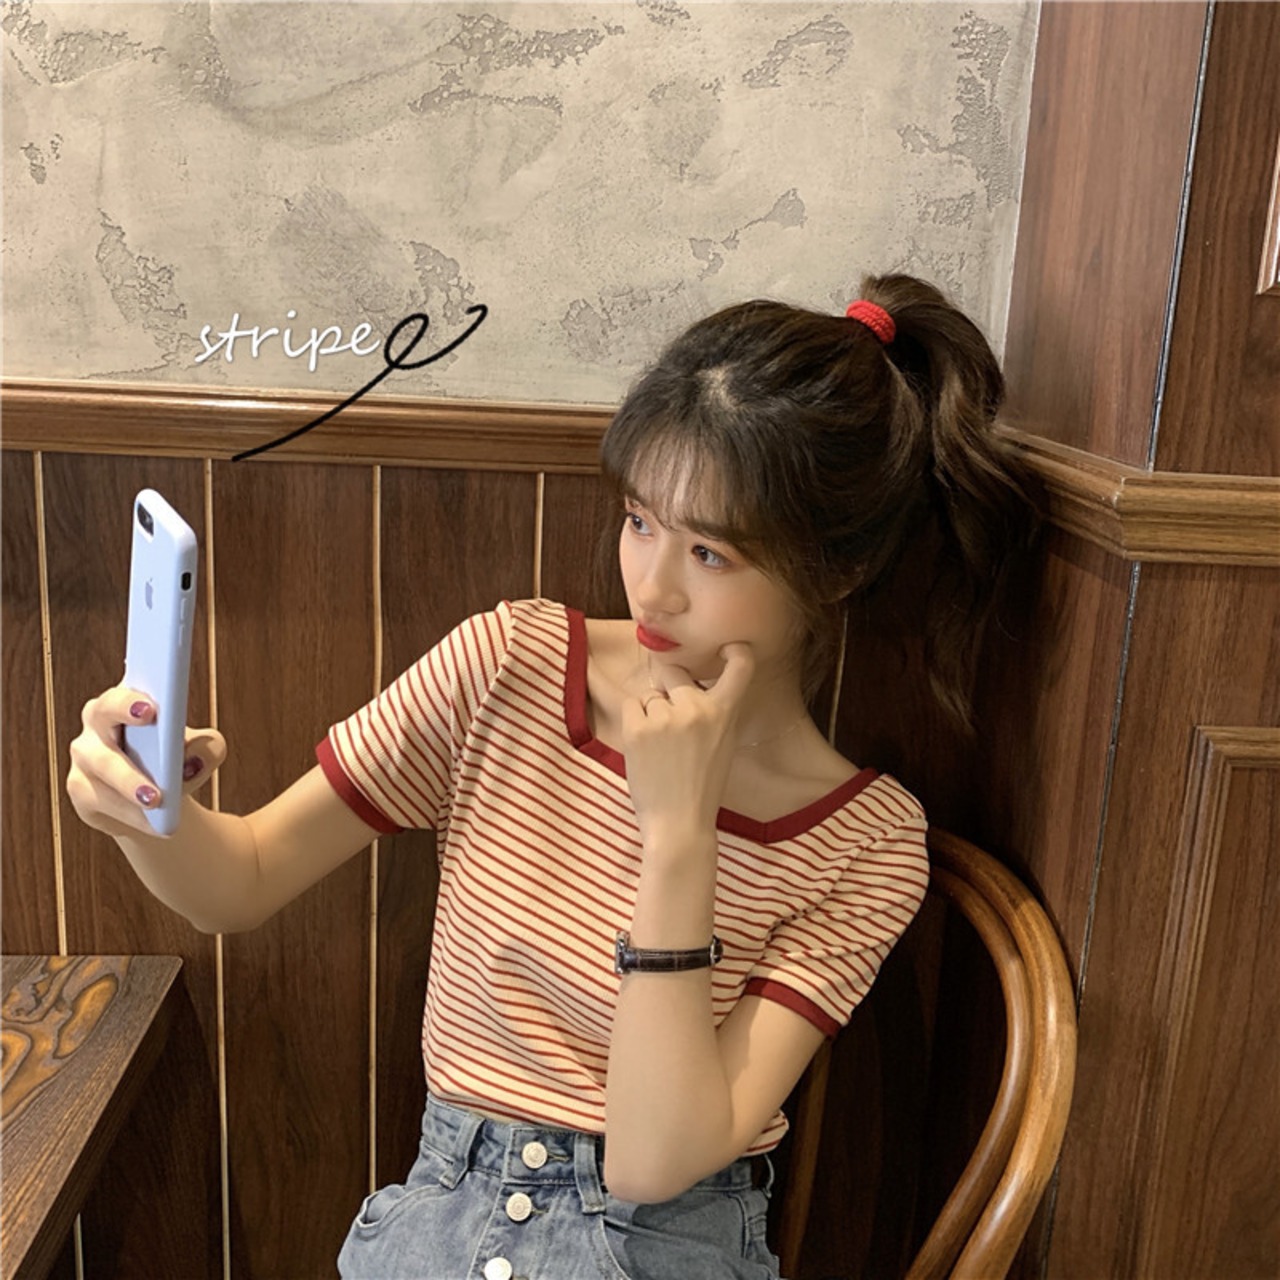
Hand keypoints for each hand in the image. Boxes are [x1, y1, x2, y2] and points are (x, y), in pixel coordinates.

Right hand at [67, 687, 225, 838]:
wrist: (158, 802)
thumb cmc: (177, 762)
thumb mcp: (203, 751)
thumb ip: (208, 748)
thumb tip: (195, 757)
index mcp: (125, 702)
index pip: (122, 693)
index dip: (131, 700)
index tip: (152, 709)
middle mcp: (97, 724)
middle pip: (101, 721)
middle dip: (126, 734)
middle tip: (152, 751)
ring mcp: (84, 758)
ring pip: (102, 768)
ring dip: (130, 785)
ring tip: (157, 800)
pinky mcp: (82, 791)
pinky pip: (103, 802)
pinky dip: (132, 813)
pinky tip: (154, 821)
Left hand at [620, 643, 754, 841]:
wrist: (679, 823)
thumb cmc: (701, 787)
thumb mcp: (723, 743)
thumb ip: (713, 711)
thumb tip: (689, 683)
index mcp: (725, 712)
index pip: (740, 667)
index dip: (735, 652)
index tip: (728, 647)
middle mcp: (697, 707)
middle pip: (675, 673)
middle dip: (670, 690)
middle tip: (672, 725)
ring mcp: (666, 715)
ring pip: (650, 695)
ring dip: (651, 713)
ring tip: (660, 747)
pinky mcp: (637, 727)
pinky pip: (631, 705)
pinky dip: (634, 722)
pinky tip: (645, 747)